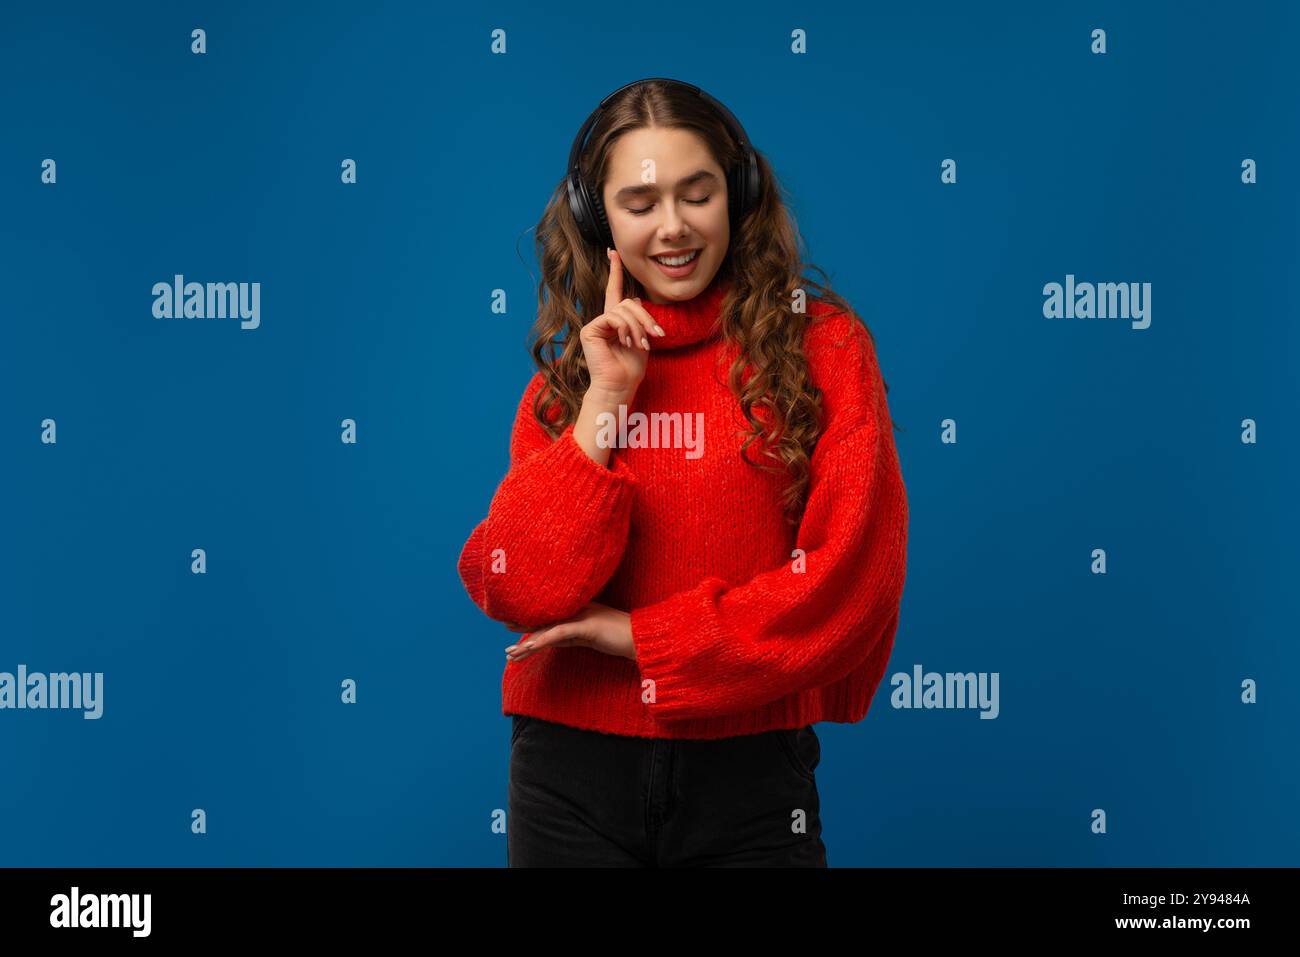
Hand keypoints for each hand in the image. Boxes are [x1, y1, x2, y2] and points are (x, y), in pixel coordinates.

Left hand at [504, 601, 636, 662]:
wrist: (643, 638)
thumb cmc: (621, 638)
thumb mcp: (592, 637)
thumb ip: (573, 636)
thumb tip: (553, 640)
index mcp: (579, 611)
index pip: (550, 617)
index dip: (531, 621)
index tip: (513, 625)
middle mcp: (578, 611)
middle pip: (545, 620)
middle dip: (524, 626)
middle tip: (504, 628)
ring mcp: (582, 617)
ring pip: (548, 629)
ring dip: (527, 642)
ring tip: (511, 653)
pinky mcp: (586, 627)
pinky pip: (558, 634)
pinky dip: (542, 641)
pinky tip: (528, 648)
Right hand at [579, 249, 664, 400]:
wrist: (620, 386)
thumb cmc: (631, 368)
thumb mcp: (641, 338)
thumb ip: (639, 319)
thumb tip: (638, 299)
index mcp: (615, 320)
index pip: (614, 290)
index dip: (615, 271)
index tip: (613, 252)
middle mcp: (603, 319)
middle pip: (628, 301)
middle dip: (645, 318)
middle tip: (655, 335)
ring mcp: (595, 324)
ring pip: (624, 309)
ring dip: (638, 326)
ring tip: (641, 343)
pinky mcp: (590, 330)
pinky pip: (613, 317)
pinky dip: (626, 329)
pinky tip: (627, 342)